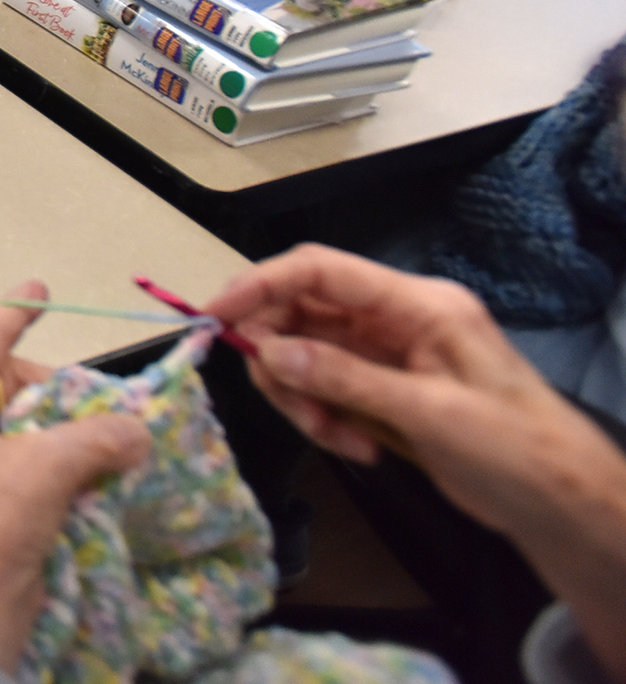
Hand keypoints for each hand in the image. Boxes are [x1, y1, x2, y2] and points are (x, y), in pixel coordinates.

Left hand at [0, 281, 151, 671]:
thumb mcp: (46, 468)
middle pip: (20, 379)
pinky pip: (36, 452)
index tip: (42, 287)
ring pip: (35, 418)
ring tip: (108, 456)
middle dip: (68, 396)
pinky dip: (67, 459)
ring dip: (74, 434)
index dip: (19, 309)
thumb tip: (139, 427)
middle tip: (109, 422)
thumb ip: (99, 434)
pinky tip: (97, 476)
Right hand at [206, 245, 625, 677]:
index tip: (217, 317)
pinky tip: (359, 447)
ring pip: (308, 355)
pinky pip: (329, 390)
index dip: (260, 284)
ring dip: (304, 397)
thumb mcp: (429, 411)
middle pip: (303, 314)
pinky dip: (327, 417)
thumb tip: (271, 351)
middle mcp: (396, 320)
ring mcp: (389, 356)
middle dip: (282, 359)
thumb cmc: (514, 448)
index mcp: (416, 304)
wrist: (561, 505)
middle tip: (290, 406)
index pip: (320, 272)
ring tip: (336, 438)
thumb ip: (346, 377)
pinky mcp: (386, 391)